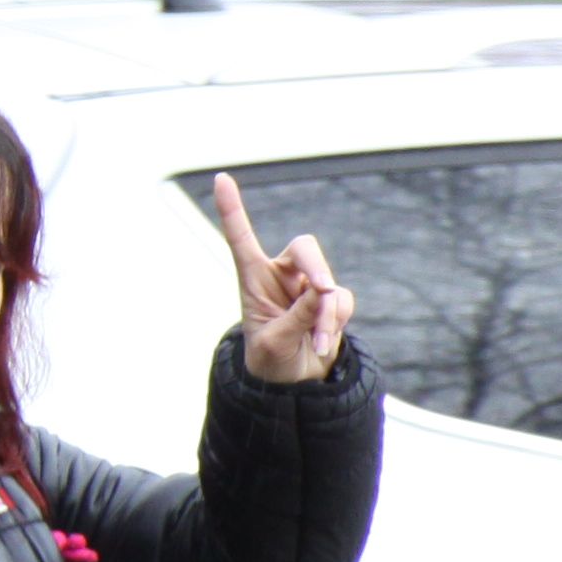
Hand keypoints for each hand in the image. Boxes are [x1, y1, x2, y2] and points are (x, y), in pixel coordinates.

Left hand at [208, 174, 352, 385]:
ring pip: (329, 283)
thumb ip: (297, 318)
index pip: (241, 236)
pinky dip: (335, 322)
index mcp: (252, 277)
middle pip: (305, 248)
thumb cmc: (270, 360)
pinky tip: (322, 342)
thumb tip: (324, 291)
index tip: (220, 178)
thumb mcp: (274, 343)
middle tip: (324, 290)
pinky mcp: (330, 300)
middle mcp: (281, 274)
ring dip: (326, 314)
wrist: (292, 384)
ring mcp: (308, 285)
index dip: (232, 208)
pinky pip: (341, 301)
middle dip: (317, 267)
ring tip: (314, 342)